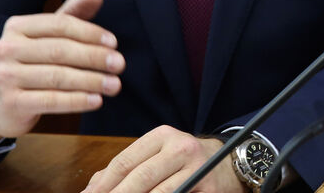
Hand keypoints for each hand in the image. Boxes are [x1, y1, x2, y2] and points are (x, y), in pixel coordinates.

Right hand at [0, 0, 123, 143]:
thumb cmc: (31, 62)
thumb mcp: (48, 36)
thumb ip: (73, 14)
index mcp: (18, 26)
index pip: (60, 25)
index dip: (90, 32)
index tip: (114, 43)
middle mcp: (7, 48)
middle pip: (60, 51)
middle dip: (94, 57)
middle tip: (120, 64)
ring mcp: (6, 76)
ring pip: (58, 76)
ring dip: (92, 81)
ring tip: (115, 85)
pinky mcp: (11, 103)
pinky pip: (51, 100)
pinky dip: (77, 101)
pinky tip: (97, 100)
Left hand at [82, 126, 240, 192]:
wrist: (229, 163)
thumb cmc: (185, 161)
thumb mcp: (158, 154)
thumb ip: (126, 168)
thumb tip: (94, 188)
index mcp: (163, 136)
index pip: (124, 161)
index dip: (103, 185)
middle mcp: (182, 148)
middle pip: (140, 178)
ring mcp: (198, 168)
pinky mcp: (210, 189)